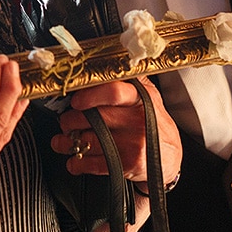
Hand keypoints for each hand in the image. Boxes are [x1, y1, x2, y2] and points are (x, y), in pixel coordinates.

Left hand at [52, 78, 181, 231]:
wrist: (170, 155)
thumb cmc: (153, 122)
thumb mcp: (148, 96)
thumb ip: (126, 82)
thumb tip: (97, 67)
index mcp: (141, 97)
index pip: (113, 91)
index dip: (89, 95)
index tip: (75, 100)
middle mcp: (138, 120)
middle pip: (95, 117)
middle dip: (72, 120)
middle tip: (65, 121)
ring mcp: (133, 143)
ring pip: (90, 140)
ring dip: (68, 142)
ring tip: (61, 141)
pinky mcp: (128, 164)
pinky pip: (95, 164)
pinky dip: (78, 163)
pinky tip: (74, 160)